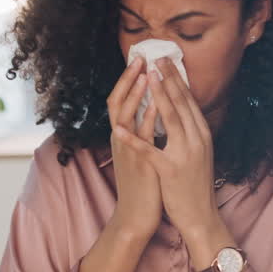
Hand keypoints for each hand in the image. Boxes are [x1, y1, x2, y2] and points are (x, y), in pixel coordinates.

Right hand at [105, 57, 161, 239]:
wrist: (136, 215)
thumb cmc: (142, 185)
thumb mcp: (140, 154)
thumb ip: (142, 134)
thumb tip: (152, 114)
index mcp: (123, 136)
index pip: (121, 100)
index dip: (127, 80)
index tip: (139, 60)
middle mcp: (121, 140)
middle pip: (118, 101)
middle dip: (128, 78)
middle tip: (140, 56)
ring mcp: (128, 150)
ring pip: (126, 115)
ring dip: (136, 93)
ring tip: (146, 72)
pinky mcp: (138, 163)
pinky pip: (141, 137)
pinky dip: (146, 119)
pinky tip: (155, 104)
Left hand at [111, 58, 218, 239]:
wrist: (201, 216)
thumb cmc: (194, 186)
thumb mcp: (197, 154)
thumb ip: (190, 133)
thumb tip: (180, 112)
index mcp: (201, 135)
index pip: (189, 101)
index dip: (177, 79)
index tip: (166, 60)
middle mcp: (197, 140)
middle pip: (181, 103)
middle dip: (167, 78)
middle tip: (157, 57)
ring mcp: (185, 154)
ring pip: (170, 119)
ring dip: (157, 95)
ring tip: (146, 77)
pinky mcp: (170, 171)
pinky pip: (149, 151)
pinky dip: (134, 138)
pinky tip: (119, 127)